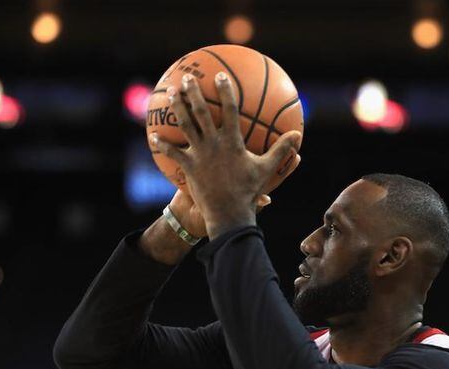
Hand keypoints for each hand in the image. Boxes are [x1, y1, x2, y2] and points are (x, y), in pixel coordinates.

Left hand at [150, 72, 301, 238]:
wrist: (228, 212)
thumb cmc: (249, 191)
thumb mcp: (267, 169)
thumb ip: (282, 150)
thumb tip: (298, 136)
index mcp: (232, 141)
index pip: (230, 110)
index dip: (226, 91)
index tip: (221, 77)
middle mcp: (213, 143)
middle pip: (201, 112)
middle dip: (194, 93)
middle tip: (189, 78)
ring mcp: (199, 154)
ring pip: (184, 126)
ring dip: (176, 108)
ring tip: (169, 93)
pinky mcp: (188, 166)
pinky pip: (172, 152)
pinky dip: (161, 144)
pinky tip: (151, 135)